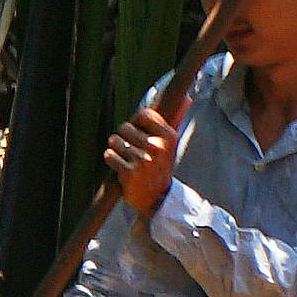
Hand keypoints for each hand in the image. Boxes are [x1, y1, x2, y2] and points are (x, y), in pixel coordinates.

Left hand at [100, 93, 185, 209]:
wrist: (157, 198)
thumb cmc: (159, 166)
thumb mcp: (169, 144)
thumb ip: (173, 120)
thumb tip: (187, 97)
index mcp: (168, 137)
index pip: (144, 114)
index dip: (137, 121)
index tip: (139, 130)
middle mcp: (157, 147)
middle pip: (125, 127)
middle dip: (124, 137)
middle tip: (133, 149)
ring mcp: (143, 161)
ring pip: (115, 141)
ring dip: (116, 149)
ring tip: (127, 158)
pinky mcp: (129, 173)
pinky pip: (109, 155)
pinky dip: (112, 159)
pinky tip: (121, 166)